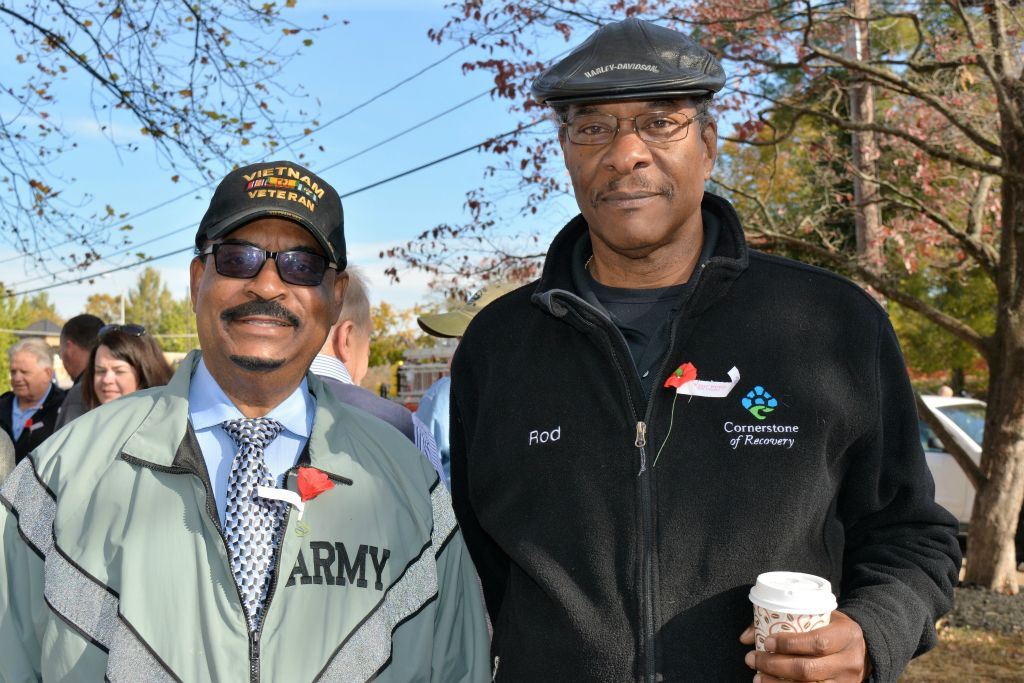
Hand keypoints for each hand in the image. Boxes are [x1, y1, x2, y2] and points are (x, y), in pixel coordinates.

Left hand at [739, 610, 870, 681]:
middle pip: (809, 669)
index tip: (766, 641)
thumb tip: (746, 636)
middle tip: (752, 659)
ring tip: (757, 677)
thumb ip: (784, 620)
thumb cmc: (832, 628)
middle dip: (775, 665)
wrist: (863, 649)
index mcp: (847, 635)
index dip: (789, 644)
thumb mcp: (818, 616)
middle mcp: (850, 661)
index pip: (817, 642)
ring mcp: (847, 682)